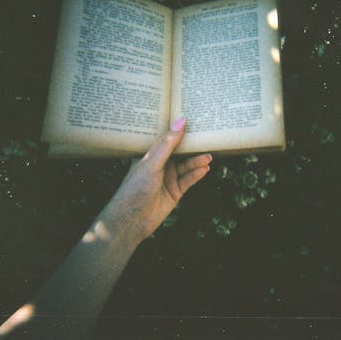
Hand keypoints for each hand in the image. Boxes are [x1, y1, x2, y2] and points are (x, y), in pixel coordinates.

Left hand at [98, 117, 211, 243]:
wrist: (132, 219)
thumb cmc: (136, 187)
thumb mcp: (152, 162)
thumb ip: (168, 144)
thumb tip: (181, 121)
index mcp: (151, 155)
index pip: (167, 139)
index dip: (179, 130)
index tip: (193, 120)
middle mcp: (160, 166)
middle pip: (180, 153)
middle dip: (192, 147)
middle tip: (207, 139)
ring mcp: (168, 179)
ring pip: (186, 167)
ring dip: (197, 162)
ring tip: (208, 156)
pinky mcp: (175, 192)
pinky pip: (188, 180)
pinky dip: (197, 175)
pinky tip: (205, 169)